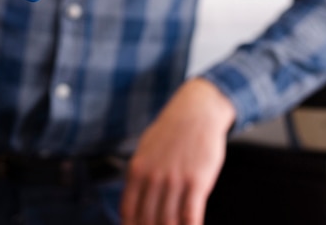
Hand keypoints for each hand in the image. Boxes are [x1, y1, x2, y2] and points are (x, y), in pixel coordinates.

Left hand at [121, 78, 235, 224]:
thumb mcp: (145, 149)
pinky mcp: (197, 182)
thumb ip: (139, 174)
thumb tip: (133, 197)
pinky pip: (191, 217)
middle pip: (147, 220)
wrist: (196, 112)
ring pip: (168, 222)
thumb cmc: (171, 131)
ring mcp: (175, 180)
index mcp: (137, 169)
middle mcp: (153, 177)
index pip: (128, 211)